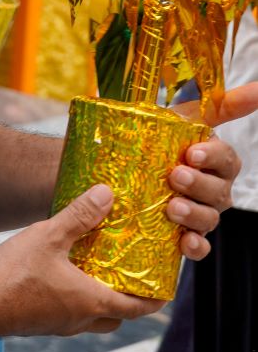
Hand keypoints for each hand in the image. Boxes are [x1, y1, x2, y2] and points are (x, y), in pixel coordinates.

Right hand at [0, 184, 162, 337]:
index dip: (155, 297)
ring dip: (99, 296)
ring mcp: (56, 322)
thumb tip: (107, 194)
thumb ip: (79, 216)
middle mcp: (78, 318)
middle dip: (128, 299)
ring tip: (97, 264)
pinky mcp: (37, 318)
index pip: (137, 307)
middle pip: (116, 316)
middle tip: (131, 272)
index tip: (166, 284)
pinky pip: (67, 310)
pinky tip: (62, 268)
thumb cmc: (13, 276)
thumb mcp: (49, 236)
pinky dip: (74, 294)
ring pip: (90, 316)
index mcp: (90, 302)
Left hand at [166, 81, 257, 259]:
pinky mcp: (187, 236)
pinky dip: (195, 247)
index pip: (226, 158)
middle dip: (199, 184)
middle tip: (174, 176)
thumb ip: (217, 104)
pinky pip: (200, 247)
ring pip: (211, 218)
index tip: (193, 153)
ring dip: (194, 214)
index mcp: (214, 159)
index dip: (213, 157)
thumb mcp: (180, 117)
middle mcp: (215, 187)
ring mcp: (202, 213)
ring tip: (171, 208)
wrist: (124, 170)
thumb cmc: (159, 138)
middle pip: (220, 190)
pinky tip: (184, 242)